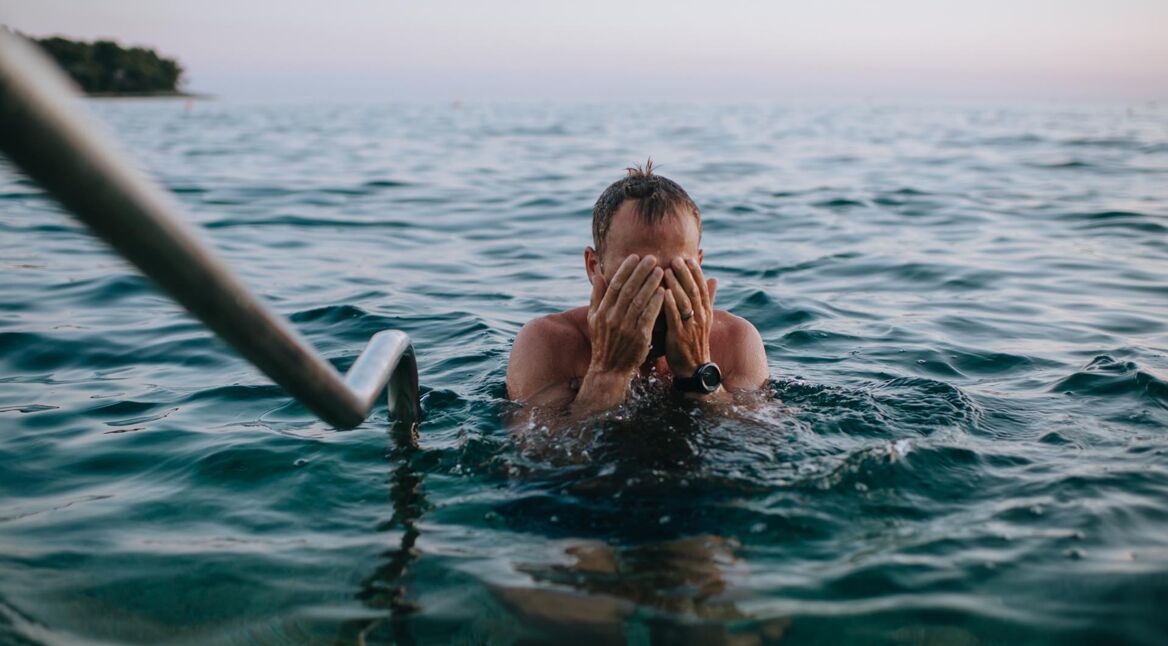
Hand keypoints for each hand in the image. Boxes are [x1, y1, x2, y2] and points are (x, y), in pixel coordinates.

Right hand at [586, 254, 665, 378]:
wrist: (610, 370)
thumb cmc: (603, 342)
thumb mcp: (594, 319)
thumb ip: (597, 296)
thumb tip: (599, 275)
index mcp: (602, 311)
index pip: (615, 285)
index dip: (626, 269)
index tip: (635, 256)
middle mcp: (612, 317)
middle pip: (628, 289)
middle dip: (641, 271)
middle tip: (652, 258)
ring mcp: (625, 327)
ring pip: (639, 300)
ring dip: (651, 283)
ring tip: (661, 270)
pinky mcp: (638, 337)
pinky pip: (648, 316)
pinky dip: (655, 303)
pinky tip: (663, 291)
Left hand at [663, 257, 716, 377]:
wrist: (693, 368)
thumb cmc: (694, 341)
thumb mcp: (704, 319)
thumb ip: (707, 298)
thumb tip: (713, 279)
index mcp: (706, 312)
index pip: (703, 287)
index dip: (696, 272)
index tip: (689, 258)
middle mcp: (701, 317)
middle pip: (694, 291)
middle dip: (685, 273)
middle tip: (675, 258)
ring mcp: (691, 327)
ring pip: (685, 302)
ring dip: (676, 285)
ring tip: (666, 270)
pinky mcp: (680, 337)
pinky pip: (676, 318)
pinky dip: (670, 304)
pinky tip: (663, 293)